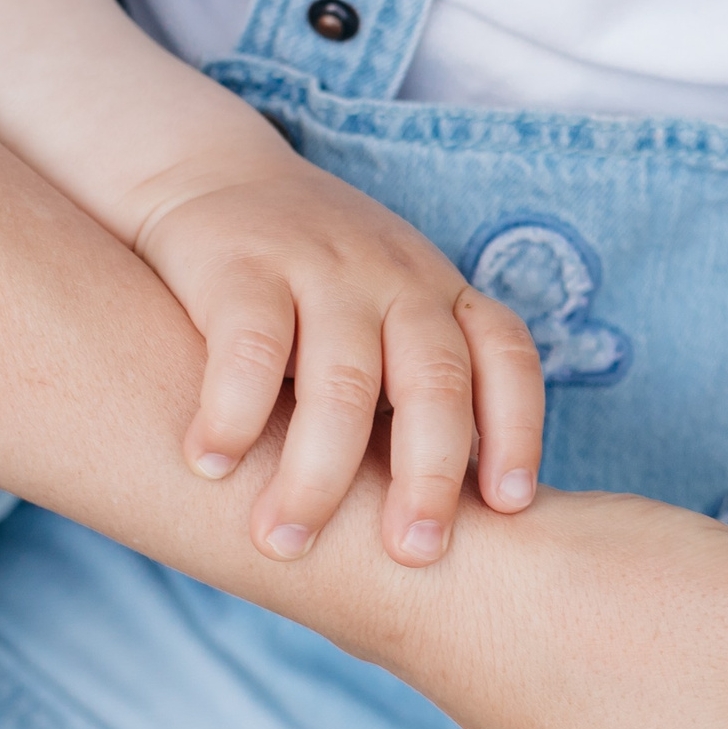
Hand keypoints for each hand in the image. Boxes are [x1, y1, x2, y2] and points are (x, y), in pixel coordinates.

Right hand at [135, 158, 545, 565]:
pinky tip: (211, 467)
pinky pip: (249, 349)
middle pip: (434, 382)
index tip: (507, 506)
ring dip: (316, 474)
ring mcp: (322, 268)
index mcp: (444, 297)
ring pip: (341, 381)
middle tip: (411, 552)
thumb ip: (414, 396)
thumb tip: (451, 529)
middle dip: (428, 476)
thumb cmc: (312, 288)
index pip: (506, 360)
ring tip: (284, 541)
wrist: (210, 176)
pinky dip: (232, 415)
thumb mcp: (386, 318)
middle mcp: (396, 279)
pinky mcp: (241, 265)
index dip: (517, 431)